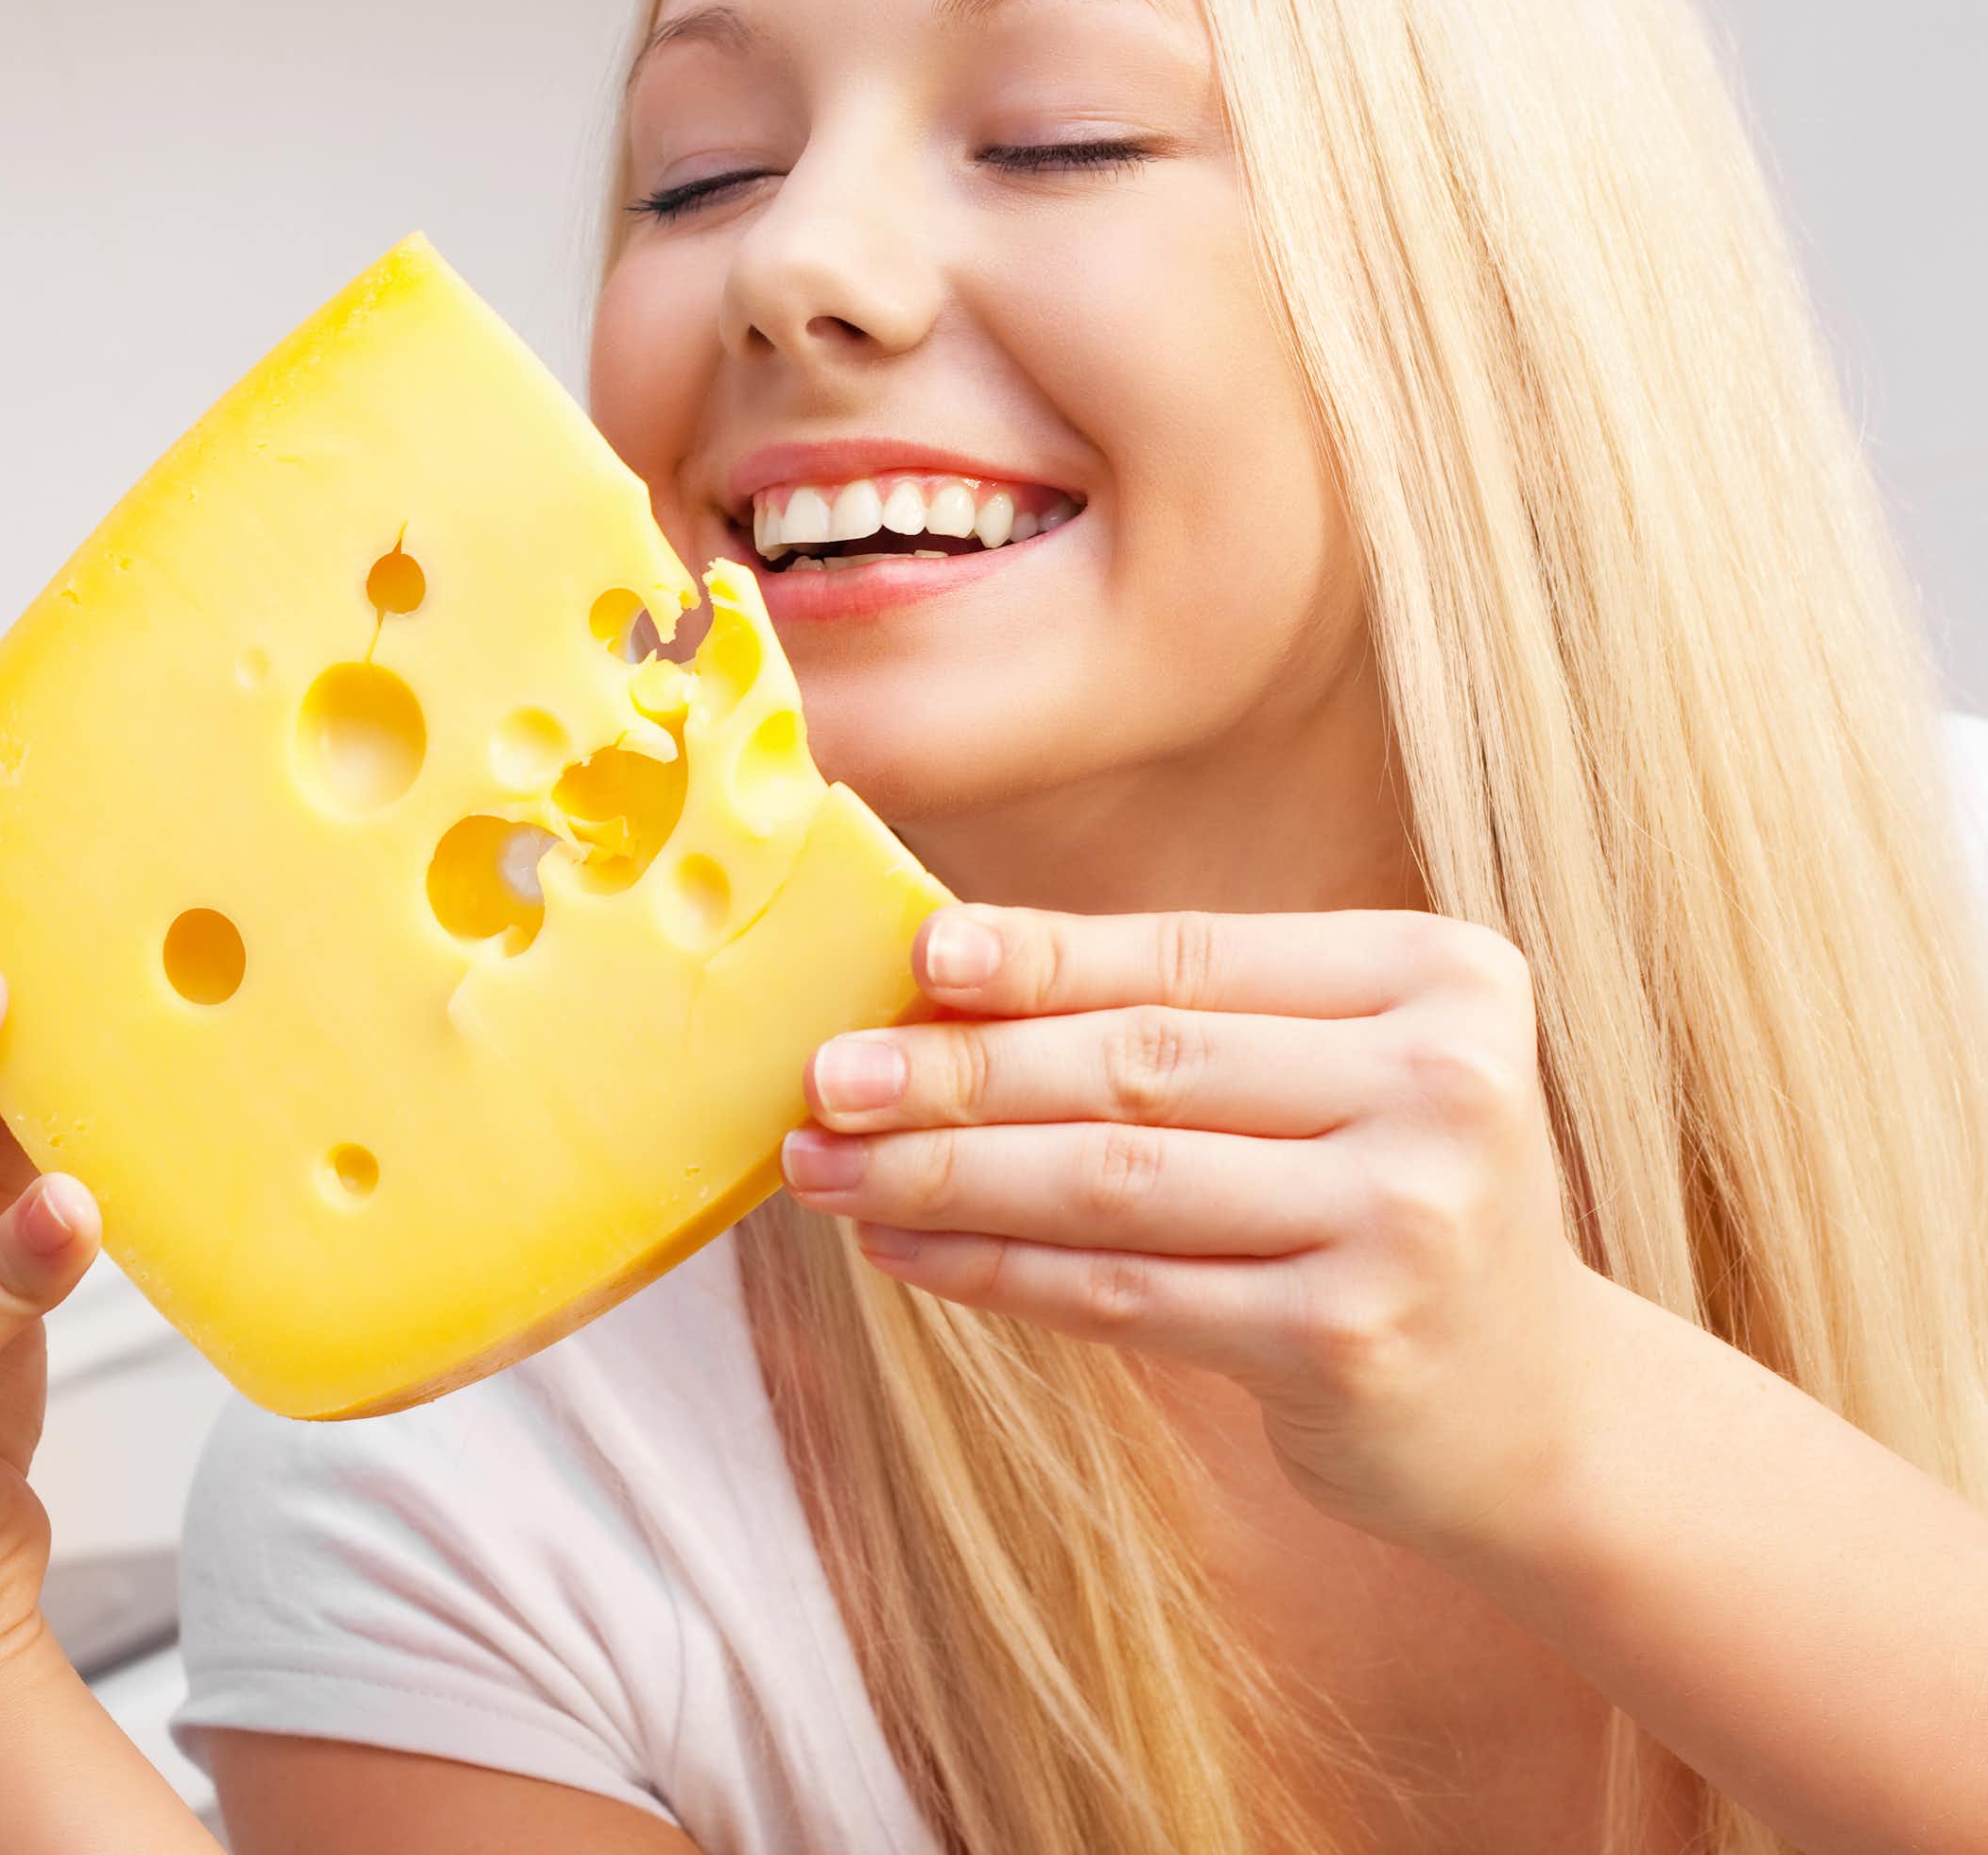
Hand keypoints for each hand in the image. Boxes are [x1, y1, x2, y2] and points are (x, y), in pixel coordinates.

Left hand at [780, 901, 1605, 1559]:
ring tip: (828, 1163)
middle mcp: (1440, 1085)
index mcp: (1440, 978)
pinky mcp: (1349, 1341)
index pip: (1193, 955)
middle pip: (1142, 1064)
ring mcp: (1405, 1218)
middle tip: (827, 1072)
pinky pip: (1125, 1293)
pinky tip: (903, 1248)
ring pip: (1114, 1181)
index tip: (912, 954)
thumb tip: (946, 981)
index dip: (1040, 955)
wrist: (1541, 1414)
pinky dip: (996, 1270)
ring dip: (947, 1172)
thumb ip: (1193, 1023)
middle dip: (961, 1068)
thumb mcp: (1344, 1080)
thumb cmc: (1396, 1204)